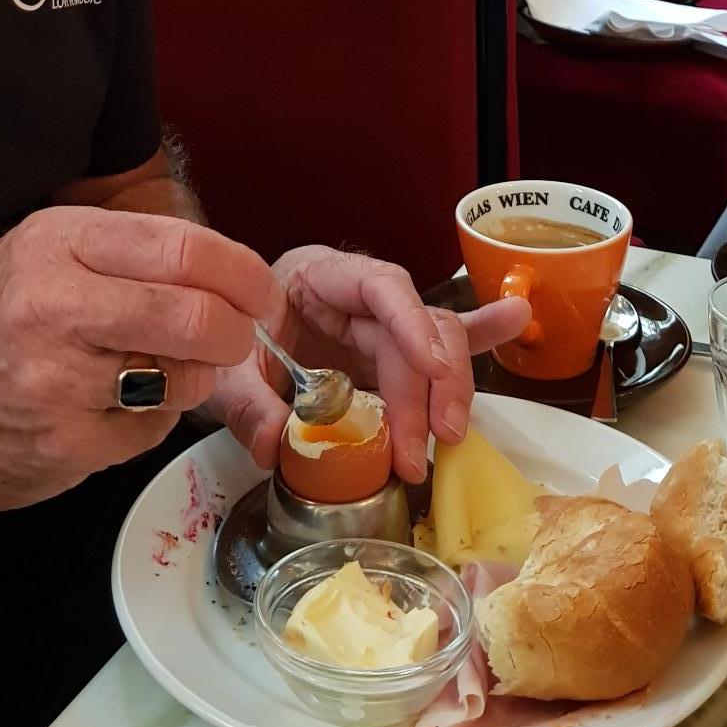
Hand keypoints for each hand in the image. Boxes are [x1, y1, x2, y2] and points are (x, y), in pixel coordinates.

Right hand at [0, 207, 272, 516]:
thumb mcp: (43, 255)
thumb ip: (128, 254)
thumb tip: (230, 272)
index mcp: (56, 243)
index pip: (182, 248)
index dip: (242, 273)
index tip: (262, 291)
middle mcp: (53, 304)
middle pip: (195, 315)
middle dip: (236, 330)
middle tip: (238, 336)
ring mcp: (57, 381)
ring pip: (184, 376)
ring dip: (191, 377)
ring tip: (152, 370)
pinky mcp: (64, 445)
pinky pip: (152, 429)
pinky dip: (151, 420)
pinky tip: (109, 409)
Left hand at [205, 245, 530, 484]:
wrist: (212, 339)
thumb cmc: (221, 338)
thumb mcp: (222, 371)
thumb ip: (247, 405)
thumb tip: (276, 449)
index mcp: (314, 276)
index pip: (377, 285)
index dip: (410, 323)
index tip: (431, 368)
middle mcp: (355, 295)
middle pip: (413, 328)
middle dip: (426, 389)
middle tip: (423, 449)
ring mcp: (375, 324)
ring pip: (433, 346)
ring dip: (446, 394)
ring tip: (449, 438)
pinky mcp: (386, 354)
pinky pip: (436, 348)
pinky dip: (476, 338)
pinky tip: (515, 322)